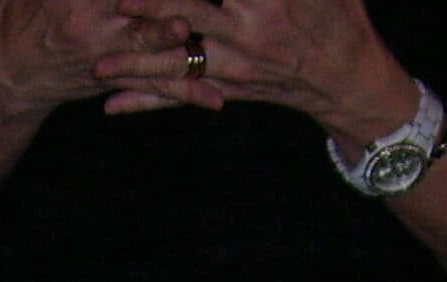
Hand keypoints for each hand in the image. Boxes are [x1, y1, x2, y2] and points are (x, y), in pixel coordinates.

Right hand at [0, 0, 192, 118]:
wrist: (11, 77)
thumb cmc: (24, 13)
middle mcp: (89, 24)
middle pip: (135, 2)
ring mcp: (104, 55)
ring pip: (147, 44)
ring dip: (169, 35)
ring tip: (187, 27)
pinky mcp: (116, 80)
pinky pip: (153, 86)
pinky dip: (184, 92)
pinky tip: (215, 96)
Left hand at [94, 0, 407, 135]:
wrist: (347, 77)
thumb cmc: (336, 14)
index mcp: (270, 1)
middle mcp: (249, 35)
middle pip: (189, 16)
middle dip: (151, 9)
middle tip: (118, 1)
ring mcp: (236, 67)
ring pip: (177, 64)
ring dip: (136, 64)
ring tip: (98, 66)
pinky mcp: (228, 89)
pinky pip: (182, 97)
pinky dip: (147, 102)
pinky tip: (113, 105)